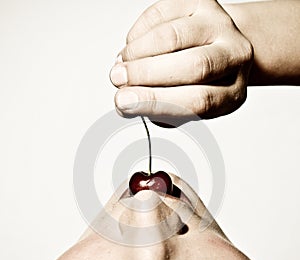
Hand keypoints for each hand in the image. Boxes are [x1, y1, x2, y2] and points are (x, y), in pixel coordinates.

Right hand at [110, 0, 252, 124]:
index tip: (125, 103)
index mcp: (231, 92)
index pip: (199, 101)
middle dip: (147, 74)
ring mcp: (220, 25)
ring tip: (121, 65)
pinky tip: (132, 48)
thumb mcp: (182, 107)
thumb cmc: (196, 83)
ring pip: (175, 37)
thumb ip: (157, 108)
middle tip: (118, 79)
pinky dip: (138, 33)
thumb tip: (125, 103)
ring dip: (138, 52)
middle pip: (193, 67)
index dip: (157, 101)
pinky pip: (163, 14)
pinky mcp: (201, 2)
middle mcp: (234, 57)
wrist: (213, 49)